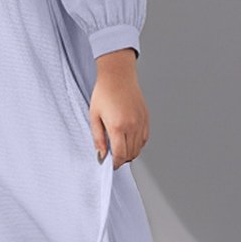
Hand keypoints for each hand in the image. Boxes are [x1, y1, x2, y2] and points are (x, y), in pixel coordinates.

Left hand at [89, 52, 147, 167]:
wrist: (118, 76)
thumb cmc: (104, 93)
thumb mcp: (94, 116)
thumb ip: (98, 138)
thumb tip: (101, 155)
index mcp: (118, 126)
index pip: (120, 155)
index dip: (115, 163)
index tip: (110, 165)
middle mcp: (132, 126)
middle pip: (131, 154)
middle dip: (121, 159)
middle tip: (113, 156)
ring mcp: (141, 122)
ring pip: (139, 148)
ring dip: (130, 152)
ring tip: (120, 147)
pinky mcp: (146, 118)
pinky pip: (144, 139)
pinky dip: (137, 144)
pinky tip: (128, 140)